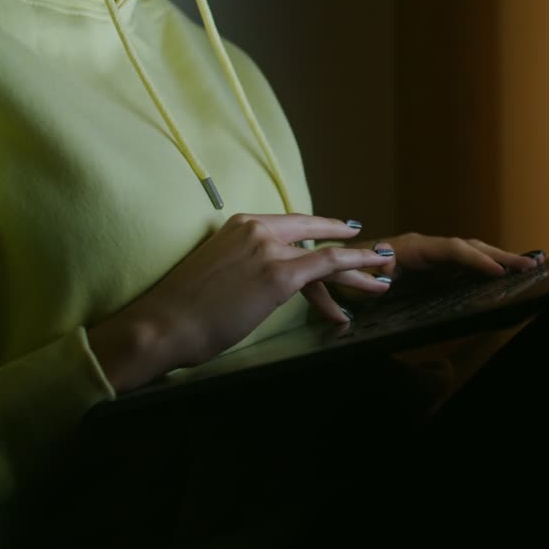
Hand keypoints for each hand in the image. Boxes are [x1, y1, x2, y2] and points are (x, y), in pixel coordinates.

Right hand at [87, 214, 392, 391]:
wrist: (162, 324)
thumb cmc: (182, 310)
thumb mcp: (218, 274)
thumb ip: (244, 268)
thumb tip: (263, 283)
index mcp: (238, 224)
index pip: (291, 226)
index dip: (320, 233)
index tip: (341, 238)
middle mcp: (256, 229)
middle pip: (314, 233)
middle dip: (348, 245)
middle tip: (375, 253)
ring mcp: (269, 249)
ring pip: (328, 252)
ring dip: (361, 263)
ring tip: (386, 272)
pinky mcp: (279, 275)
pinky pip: (328, 265)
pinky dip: (357, 269)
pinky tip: (375, 277)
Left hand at [332, 233, 546, 306]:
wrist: (329, 271)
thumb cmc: (338, 275)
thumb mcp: (347, 276)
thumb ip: (362, 275)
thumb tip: (382, 272)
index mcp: (407, 247)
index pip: (450, 249)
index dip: (475, 260)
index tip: (498, 273)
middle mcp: (422, 247)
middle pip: (467, 247)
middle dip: (499, 256)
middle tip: (531, 264)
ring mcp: (428, 256)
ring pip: (469, 253)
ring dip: (498, 259)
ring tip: (529, 264)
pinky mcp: (429, 267)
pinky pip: (462, 263)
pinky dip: (484, 265)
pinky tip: (503, 272)